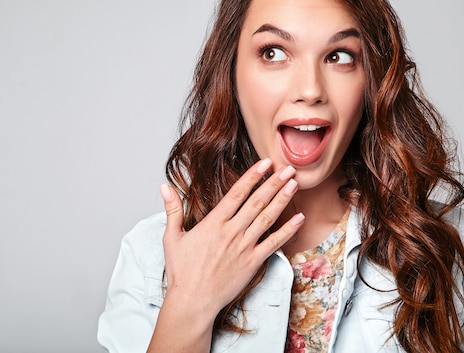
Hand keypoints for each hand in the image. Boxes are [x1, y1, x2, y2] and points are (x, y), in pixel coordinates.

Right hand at [159, 158, 303, 317]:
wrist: (193, 300)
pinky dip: (288, 230)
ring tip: (294, 183)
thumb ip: (172, 209)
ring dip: (282, 199)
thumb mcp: (171, 237)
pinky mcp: (253, 262)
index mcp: (213, 223)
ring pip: (267, 218)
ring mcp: (244, 247)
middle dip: (274, 182)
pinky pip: (274, 243)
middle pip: (257, 201)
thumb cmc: (181, 271)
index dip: (253, 176)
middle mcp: (231, 232)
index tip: (265, 163)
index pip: (237, 193)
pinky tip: (299, 218)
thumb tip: (164, 186)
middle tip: (287, 167)